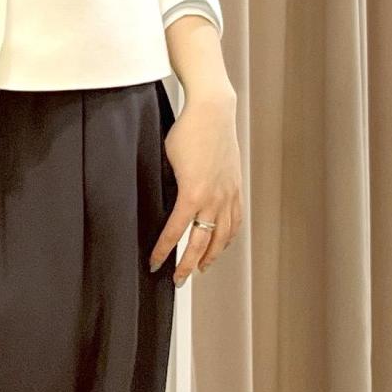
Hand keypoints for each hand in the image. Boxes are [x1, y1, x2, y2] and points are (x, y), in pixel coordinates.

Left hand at [149, 90, 242, 284]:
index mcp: (192, 194)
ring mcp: (228, 194)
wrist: (213, 111)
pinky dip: (228, 237)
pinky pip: (235, 220)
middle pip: (202, 243)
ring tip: (201, 268)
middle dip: (188, 264)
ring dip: (211, 256)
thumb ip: (168, 187)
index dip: (164, 252)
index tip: (154, 264)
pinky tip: (222, 243)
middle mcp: (214, 199)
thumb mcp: (166, 161)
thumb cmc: (185, 132)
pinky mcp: (236, 187)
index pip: (175, 233)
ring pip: (222, 236)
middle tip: (177, 280)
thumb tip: (163, 205)